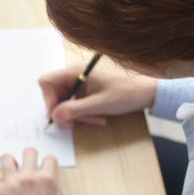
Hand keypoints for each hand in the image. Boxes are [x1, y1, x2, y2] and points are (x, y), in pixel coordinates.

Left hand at [0, 148, 67, 194]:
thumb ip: (58, 194)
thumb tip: (52, 185)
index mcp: (48, 181)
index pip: (49, 159)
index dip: (46, 164)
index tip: (42, 169)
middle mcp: (30, 177)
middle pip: (29, 152)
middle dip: (29, 157)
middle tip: (25, 166)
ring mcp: (12, 183)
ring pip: (6, 158)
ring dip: (8, 163)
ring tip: (8, 171)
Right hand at [39, 60, 157, 128]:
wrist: (146, 92)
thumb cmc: (126, 93)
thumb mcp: (99, 104)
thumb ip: (74, 110)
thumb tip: (54, 116)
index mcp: (76, 71)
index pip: (47, 82)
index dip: (48, 99)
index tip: (56, 114)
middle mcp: (75, 74)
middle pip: (55, 93)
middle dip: (64, 110)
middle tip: (72, 124)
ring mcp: (81, 82)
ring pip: (66, 101)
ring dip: (76, 114)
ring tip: (93, 120)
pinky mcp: (87, 90)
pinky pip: (77, 103)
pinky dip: (84, 113)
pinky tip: (98, 118)